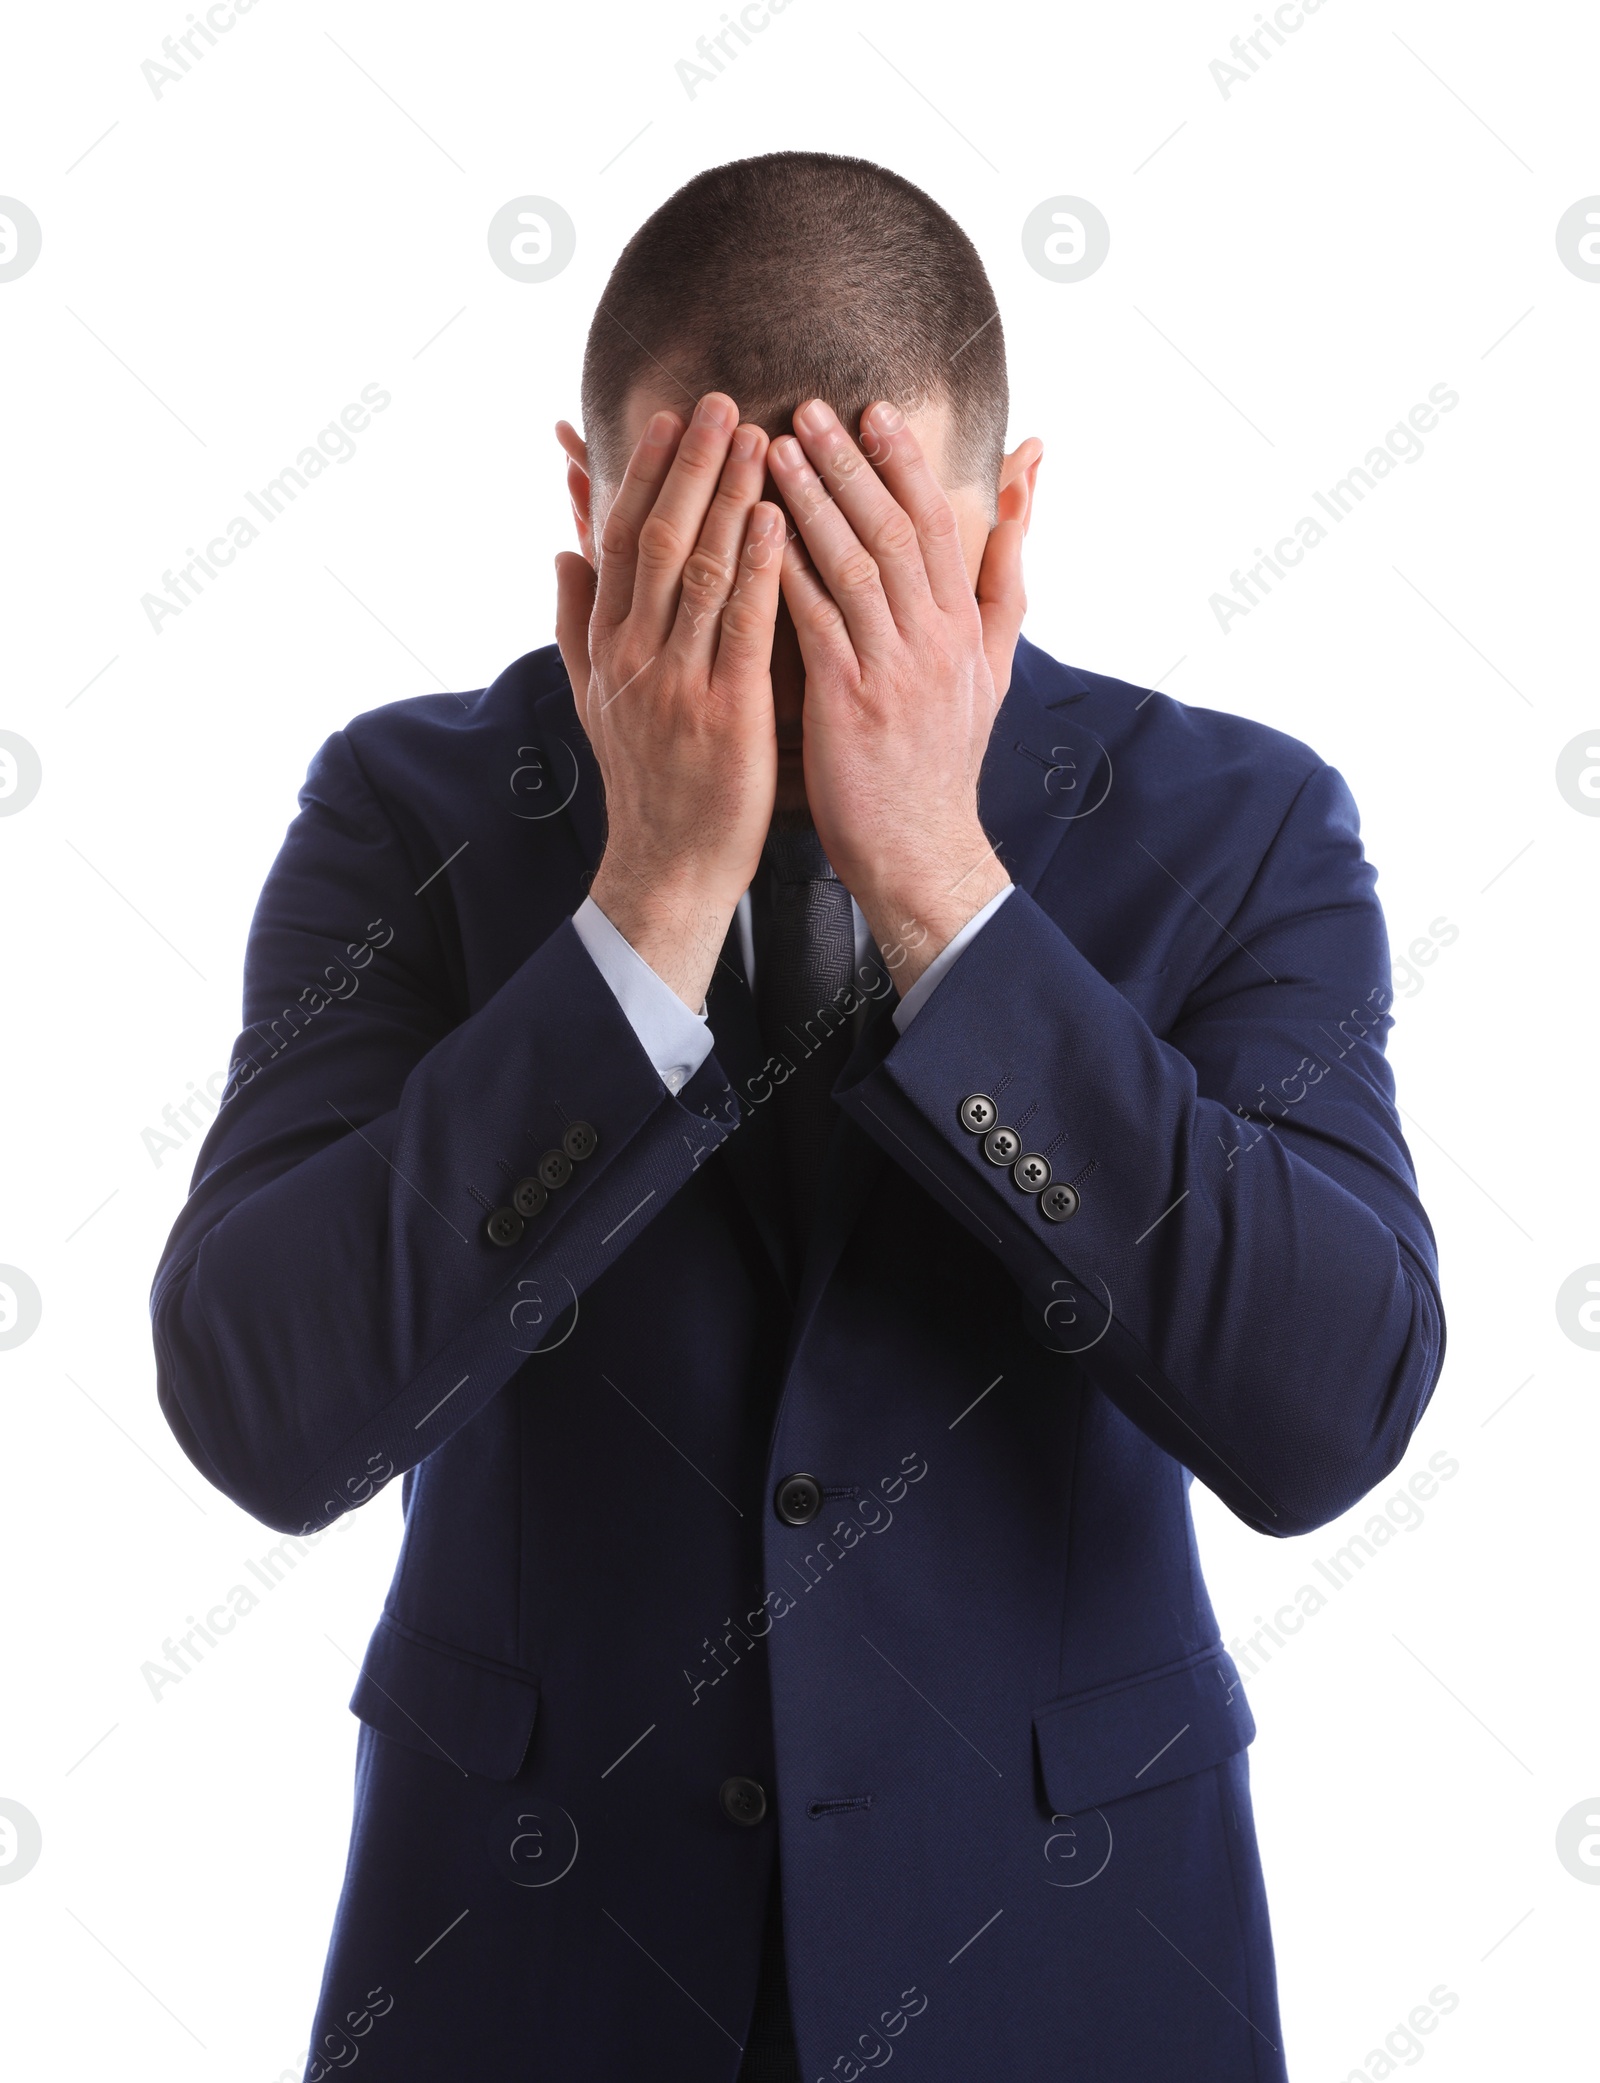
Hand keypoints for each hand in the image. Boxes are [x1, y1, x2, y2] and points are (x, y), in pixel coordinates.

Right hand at [555, 395, 784, 1009]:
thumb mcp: (592, 701)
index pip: (620, 540)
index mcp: (608, 646)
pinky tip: (777, 519)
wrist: (666, 870)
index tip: (671, 419)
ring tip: (759, 435)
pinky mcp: (723, 712)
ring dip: (728, 497)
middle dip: (690, 465)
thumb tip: (559, 552)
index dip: (644, 474)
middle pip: (656, 538)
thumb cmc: (646, 785)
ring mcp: (675, 682)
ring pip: (697, 570)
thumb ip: (574, 623)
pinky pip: (738, 626)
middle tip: (721, 399)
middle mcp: (633, 655)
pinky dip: (756, 567)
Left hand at [766, 398, 1025, 992]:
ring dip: (812, 503)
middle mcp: (935, 640)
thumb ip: (1004, 576)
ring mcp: (894, 671)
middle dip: (851, 464)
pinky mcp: (850, 704)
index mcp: (963, 626)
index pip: (935, 525)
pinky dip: (786, 572)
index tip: (870, 409)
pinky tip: (754, 534)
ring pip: (854, 566)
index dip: (902, 463)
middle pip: (894, 531)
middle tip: (808, 407)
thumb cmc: (942, 759)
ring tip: (770, 450)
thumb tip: (1028, 486)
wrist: (920, 851)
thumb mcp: (992, 666)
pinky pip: (815, 623)